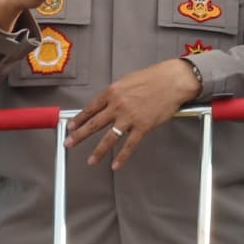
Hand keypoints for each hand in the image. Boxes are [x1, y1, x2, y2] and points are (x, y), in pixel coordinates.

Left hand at [68, 58, 203, 170]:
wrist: (174, 81)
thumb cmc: (154, 78)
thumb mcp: (128, 81)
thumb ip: (116, 93)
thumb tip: (108, 104)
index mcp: (112, 92)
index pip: (90, 108)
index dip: (79, 119)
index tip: (71, 127)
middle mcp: (117, 106)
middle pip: (94, 124)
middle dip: (79, 136)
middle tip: (69, 143)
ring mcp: (130, 117)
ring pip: (109, 138)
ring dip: (98, 151)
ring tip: (91, 161)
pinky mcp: (143, 126)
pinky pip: (130, 145)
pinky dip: (122, 156)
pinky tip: (116, 165)